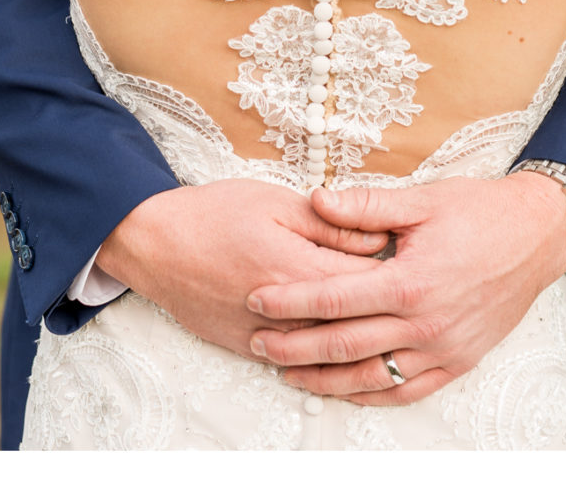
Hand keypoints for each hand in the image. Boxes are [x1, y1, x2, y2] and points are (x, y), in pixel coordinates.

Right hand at [95, 181, 391, 358]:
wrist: (153, 244)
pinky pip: (297, 363)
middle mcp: (289, 314)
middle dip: (384, 313)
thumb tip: (380, 239)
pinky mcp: (248, 349)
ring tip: (378, 325)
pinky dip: (321, 358)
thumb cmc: (211, 214)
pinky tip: (337, 348)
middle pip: (355, 325)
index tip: (412, 266)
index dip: (397, 276)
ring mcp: (268, 337)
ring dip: (357, 341)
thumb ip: (331, 224)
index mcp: (301, 270)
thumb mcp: (274, 202)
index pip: (370, 284)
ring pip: (328, 351)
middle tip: (401, 299)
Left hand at [245, 172, 565, 404]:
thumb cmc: (477, 211)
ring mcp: (445, 348)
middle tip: (257, 345)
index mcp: (411, 282)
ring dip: (327, 380)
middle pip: (345, 345)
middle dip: (295, 348)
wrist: (538, 235)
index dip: (290, 301)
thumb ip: (363, 205)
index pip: (334, 298)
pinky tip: (345, 391)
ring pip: (373, 377)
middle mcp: (426, 323)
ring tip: (288, 374)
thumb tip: (314, 199)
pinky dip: (373, 395)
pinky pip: (410, 389)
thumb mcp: (419, 200)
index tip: (254, 299)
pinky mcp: (460, 360)